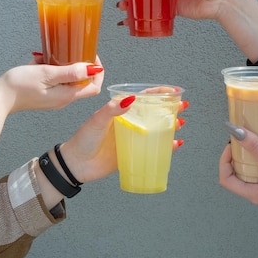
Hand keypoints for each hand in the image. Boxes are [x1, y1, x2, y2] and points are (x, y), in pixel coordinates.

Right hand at [0, 58, 104, 113]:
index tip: (90, 56)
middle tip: (73, 51)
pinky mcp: (46, 94)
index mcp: (67, 95)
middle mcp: (63, 98)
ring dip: (64, 65)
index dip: (97, 71)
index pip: (94, 86)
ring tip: (52, 56)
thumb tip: (93, 69)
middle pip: (83, 81)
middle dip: (81, 65)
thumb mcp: (48, 74)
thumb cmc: (20, 85)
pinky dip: (52, 68)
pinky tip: (41, 62)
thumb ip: (71, 72)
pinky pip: (56, 79)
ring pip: (69, 79)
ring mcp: (54, 97)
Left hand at [58, 97, 187, 183]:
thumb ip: (112, 109)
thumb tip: (130, 99)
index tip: (174, 92)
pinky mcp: (133, 154)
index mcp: (121, 111)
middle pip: (154, 112)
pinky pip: (152, 149)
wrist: (75, 165)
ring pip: (156, 129)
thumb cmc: (83, 139)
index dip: (159, 94)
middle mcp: (129, 123)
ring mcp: (132, 138)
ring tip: (180, 124)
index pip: (143, 98)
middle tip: (183, 106)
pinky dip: (165, 147)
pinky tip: (175, 144)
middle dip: (169, 108)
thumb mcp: (96, 121)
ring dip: (169, 126)